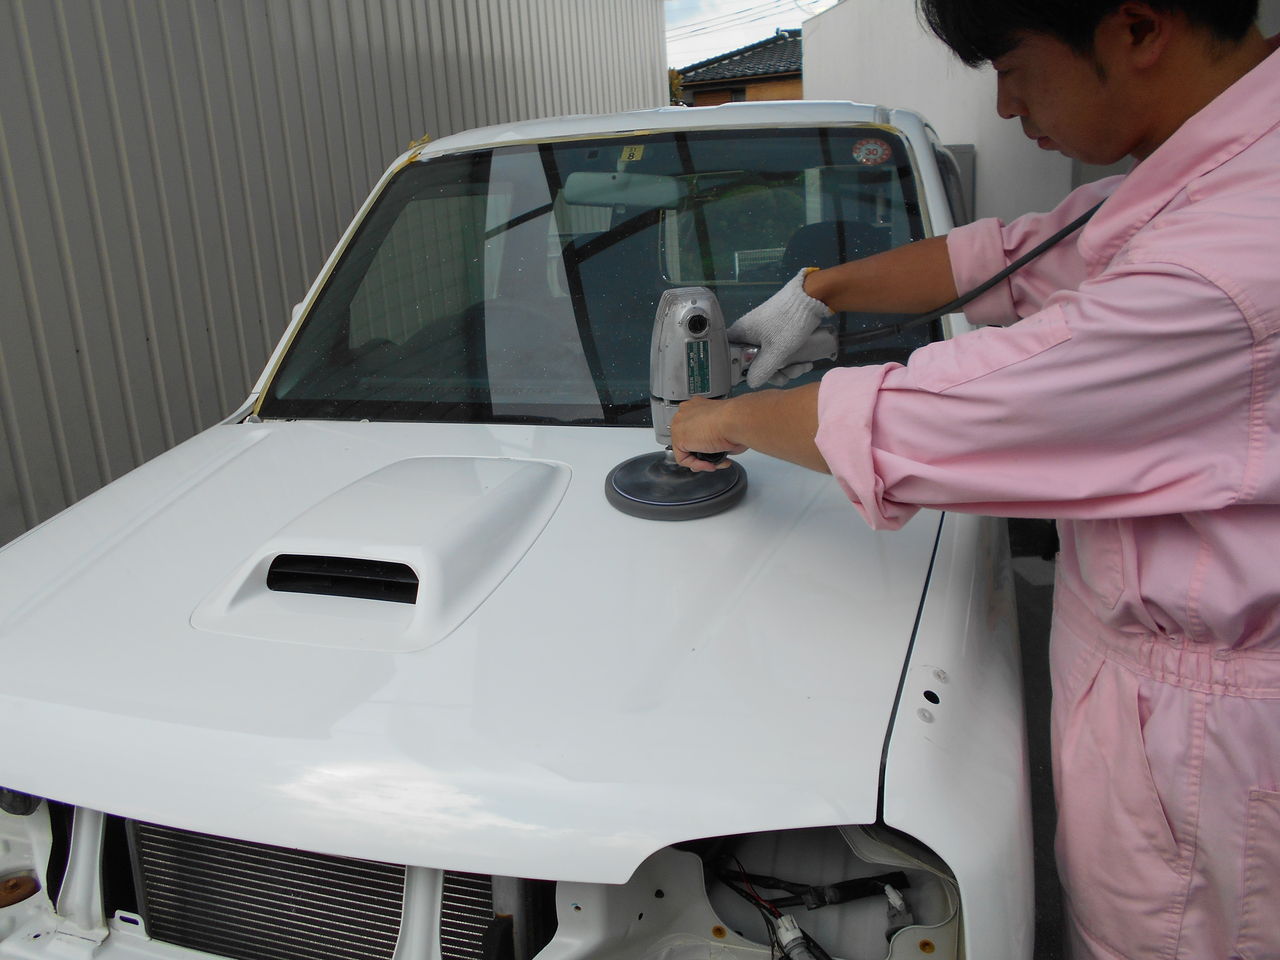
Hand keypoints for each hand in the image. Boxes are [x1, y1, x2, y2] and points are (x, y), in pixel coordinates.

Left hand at [670, 397, 746, 471]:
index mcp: (698, 405)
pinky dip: (697, 465)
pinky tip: (710, 464)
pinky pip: (684, 459)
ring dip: (701, 460)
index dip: (705, 442)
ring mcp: (680, 423)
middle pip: (688, 439)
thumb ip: (716, 437)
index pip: (694, 427)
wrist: (735, 420)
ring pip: (685, 450)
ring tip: (716, 462)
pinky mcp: (678, 438)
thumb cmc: (737, 420)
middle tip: (717, 459)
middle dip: (703, 453)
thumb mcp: (727, 427)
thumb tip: (716, 449)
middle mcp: (687, 412)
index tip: (717, 449)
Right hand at [728, 269, 832, 388]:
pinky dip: (791, 360)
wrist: (811, 296)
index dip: (741, 371)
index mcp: (740, 334)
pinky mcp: (778, 333)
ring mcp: (764, 333)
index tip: (757, 377)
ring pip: (770, 359)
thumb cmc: (788, 323)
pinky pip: (779, 352)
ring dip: (787, 368)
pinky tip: (805, 363)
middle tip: (785, 377)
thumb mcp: (776, 351)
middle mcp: (749, 334)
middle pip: (754, 363)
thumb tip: (751, 383)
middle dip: (773, 373)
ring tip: (802, 367)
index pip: (730, 357)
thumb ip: (761, 370)